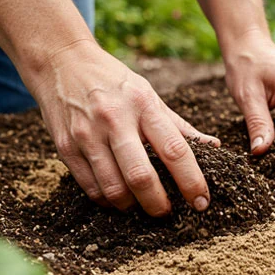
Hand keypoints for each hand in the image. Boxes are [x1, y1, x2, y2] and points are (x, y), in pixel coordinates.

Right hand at [28, 40, 218, 215]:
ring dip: (131, 205)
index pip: (174, 150)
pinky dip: (107, 200)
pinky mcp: (65, 147)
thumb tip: (213, 147)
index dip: (191, 181)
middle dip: (158, 203)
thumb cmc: (114, 81)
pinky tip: (117, 196)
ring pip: (113, 188)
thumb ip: (178, 125)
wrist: (61, 61)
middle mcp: (115, 120)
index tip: (201, 202)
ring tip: (140, 204)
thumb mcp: (149, 95)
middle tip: (167, 212)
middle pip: (141, 176)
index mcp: (144, 105)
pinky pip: (90, 187)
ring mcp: (87, 135)